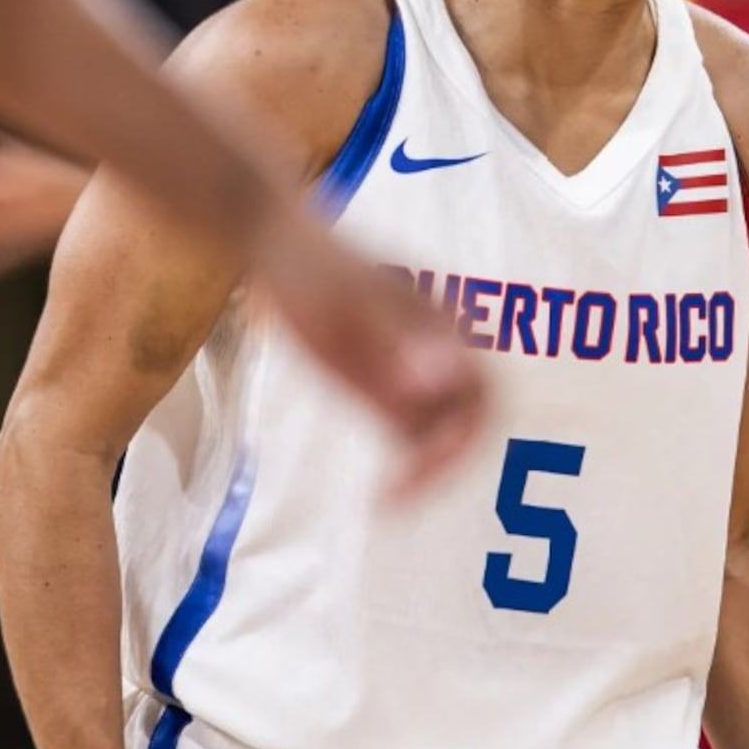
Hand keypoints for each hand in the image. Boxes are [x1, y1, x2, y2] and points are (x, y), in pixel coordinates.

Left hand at [249, 204, 485, 491]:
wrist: (270, 245)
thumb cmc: (309, 270)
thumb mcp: (346, 308)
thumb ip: (396, 343)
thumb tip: (439, 385)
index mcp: (439, 329)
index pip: (479, 396)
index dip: (462, 440)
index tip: (419, 470)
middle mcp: (434, 352)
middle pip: (469, 419)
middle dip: (447, 463)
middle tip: (401, 498)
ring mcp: (409, 369)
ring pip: (441, 432)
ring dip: (428, 469)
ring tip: (385, 502)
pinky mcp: (381, 383)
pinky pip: (410, 434)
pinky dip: (405, 465)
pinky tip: (374, 493)